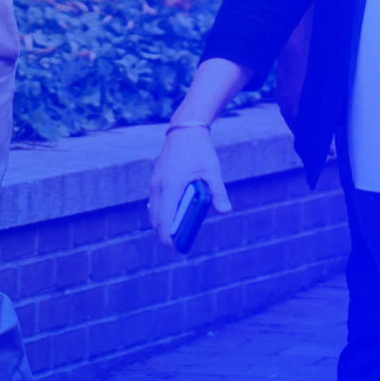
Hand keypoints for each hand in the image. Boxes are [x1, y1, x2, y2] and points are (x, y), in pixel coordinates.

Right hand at [147, 123, 230, 248]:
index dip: (168, 238)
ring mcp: (154, 184)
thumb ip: (217, 192)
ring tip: (176, 234)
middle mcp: (158, 187)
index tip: (177, 249)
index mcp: (171, 187)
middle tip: (178, 247)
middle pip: (156, 220)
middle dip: (165, 236)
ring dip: (162, 225)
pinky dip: (160, 214)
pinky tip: (172, 217)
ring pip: (153, 213)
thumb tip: (225, 211)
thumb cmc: (199, 150)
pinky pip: (154, 204)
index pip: (165, 220)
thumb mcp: (212, 171)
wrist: (184, 131)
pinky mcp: (155, 181)